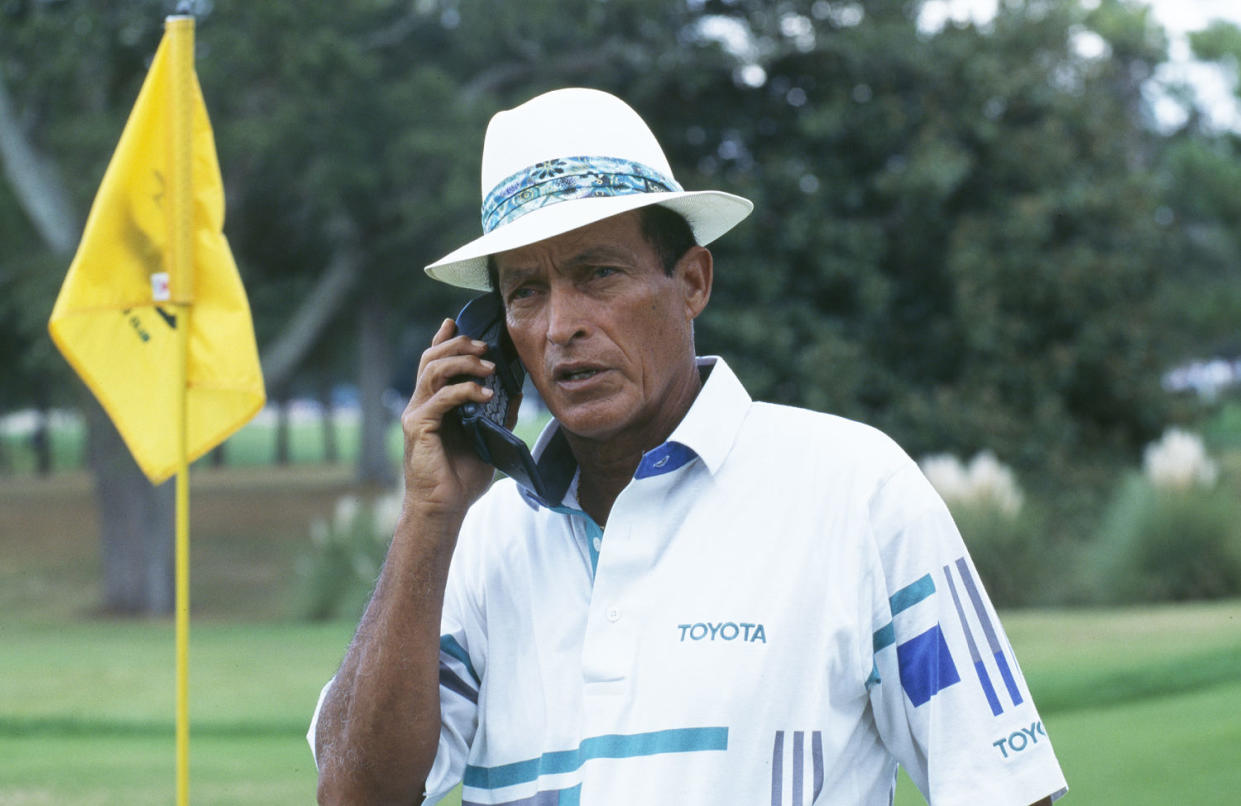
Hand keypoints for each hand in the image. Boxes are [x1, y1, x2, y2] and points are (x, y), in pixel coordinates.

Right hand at [399, 318, 498, 516]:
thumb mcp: (487, 437)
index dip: (442, 338)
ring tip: (489, 368)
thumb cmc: (461, 477)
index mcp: (433, 403)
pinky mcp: (418, 426)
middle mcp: (421, 403)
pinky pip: (441, 398)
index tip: (456, 320)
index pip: (433, 361)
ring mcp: (416, 413)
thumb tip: (515, 391)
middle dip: (459, 345)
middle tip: (486, 347)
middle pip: (431, 357)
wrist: (445, 508)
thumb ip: (496, 413)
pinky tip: (486, 394)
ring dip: (464, 363)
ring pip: (433, 370)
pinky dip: (465, 391)